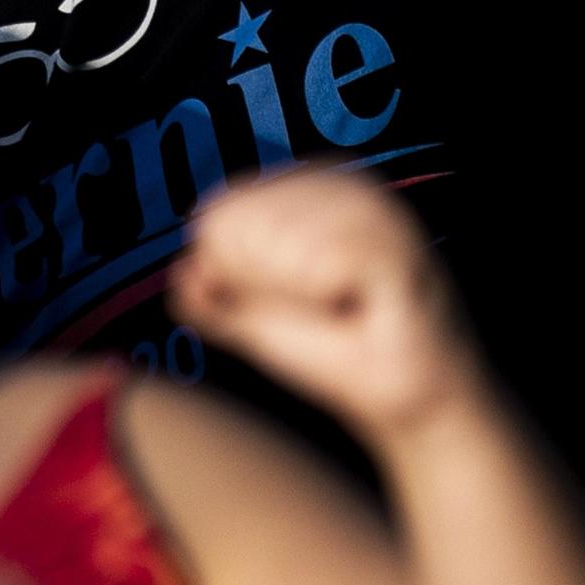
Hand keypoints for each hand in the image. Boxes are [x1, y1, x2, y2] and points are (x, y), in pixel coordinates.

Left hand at [168, 169, 489, 452]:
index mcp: (309, 185)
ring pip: (280, 248)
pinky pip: (321, 270)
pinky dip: (326, 305)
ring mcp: (377, 209)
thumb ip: (214, 298)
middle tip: (319, 310)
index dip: (234, 273)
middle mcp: (344, 182)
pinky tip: (358, 310)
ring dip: (298, 300)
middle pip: (245, 229)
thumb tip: (182, 274)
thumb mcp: (257, 322)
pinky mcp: (399, 244)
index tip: (284, 300)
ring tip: (340, 310)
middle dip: (265, 288)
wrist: (403, 402)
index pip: (221, 214)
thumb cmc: (334, 352)